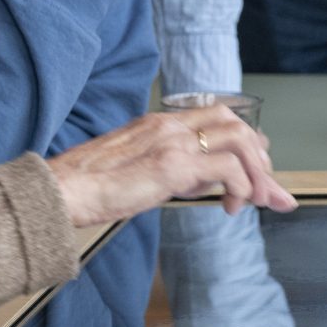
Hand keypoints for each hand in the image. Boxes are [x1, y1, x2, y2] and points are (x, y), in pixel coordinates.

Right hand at [44, 106, 296, 226]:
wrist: (58, 193)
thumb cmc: (87, 188)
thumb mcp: (135, 169)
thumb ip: (168, 168)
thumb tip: (198, 180)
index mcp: (158, 123)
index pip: (216, 118)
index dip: (244, 143)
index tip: (256, 171)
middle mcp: (168, 125)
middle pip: (235, 123)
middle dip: (261, 157)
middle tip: (268, 190)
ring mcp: (172, 142)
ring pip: (240, 140)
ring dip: (258, 172)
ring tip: (259, 200)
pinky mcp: (172, 165)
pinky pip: (228, 168)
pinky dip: (241, 188)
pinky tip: (231, 208)